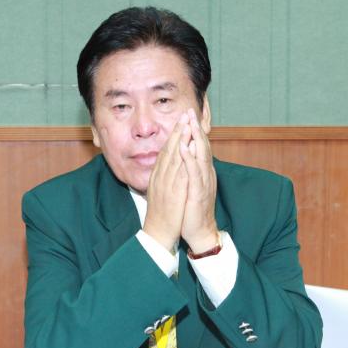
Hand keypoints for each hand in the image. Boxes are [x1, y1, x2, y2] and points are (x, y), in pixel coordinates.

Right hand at [143, 113, 191, 252]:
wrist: (158, 233)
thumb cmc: (161, 214)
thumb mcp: (160, 191)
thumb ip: (164, 178)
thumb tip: (169, 166)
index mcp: (157, 176)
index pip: (166, 151)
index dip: (173, 135)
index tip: (181, 122)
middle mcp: (160, 177)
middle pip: (169, 149)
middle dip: (178, 131)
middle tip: (185, 115)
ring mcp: (166, 184)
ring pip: (174, 157)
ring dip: (181, 140)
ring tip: (188, 125)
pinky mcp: (173, 192)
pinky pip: (180, 172)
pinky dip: (184, 158)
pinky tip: (189, 148)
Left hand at [180, 108, 218, 253]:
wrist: (199, 231)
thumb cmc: (192, 208)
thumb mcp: (190, 185)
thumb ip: (190, 170)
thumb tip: (185, 155)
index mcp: (202, 172)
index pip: (199, 146)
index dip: (194, 130)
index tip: (188, 115)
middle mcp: (205, 174)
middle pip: (202, 146)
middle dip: (196, 128)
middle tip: (190, 111)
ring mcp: (204, 182)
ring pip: (201, 156)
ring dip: (195, 138)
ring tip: (190, 123)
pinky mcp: (199, 192)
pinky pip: (194, 173)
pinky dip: (190, 158)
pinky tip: (185, 147)